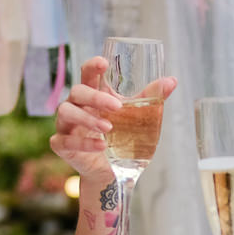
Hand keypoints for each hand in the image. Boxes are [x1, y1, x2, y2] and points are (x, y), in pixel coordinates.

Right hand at [50, 55, 178, 179]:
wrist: (111, 171)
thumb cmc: (121, 137)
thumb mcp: (136, 116)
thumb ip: (150, 98)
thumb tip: (172, 81)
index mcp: (92, 94)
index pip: (87, 73)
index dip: (93, 66)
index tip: (104, 63)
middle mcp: (76, 106)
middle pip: (77, 91)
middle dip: (95, 97)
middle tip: (116, 107)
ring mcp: (66, 125)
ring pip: (67, 112)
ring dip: (87, 118)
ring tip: (108, 127)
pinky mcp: (62, 144)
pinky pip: (65, 140)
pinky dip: (84, 143)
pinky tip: (102, 146)